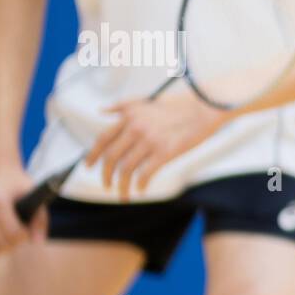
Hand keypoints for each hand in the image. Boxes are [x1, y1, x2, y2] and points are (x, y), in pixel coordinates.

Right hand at [0, 159, 43, 261]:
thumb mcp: (34, 195)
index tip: (29, 231)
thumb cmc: (18, 184)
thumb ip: (40, 219)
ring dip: (5, 248)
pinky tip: (0, 241)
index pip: (14, 233)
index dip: (26, 237)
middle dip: (17, 243)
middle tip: (23, 234)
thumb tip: (38, 242)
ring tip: (12, 237)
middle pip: (3, 244)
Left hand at [88, 86, 227, 200]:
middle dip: (105, 174)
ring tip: (123, 194)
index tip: (89, 166)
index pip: (103, 139)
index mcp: (129, 116)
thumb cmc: (179, 104)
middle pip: (111, 157)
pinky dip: (140, 185)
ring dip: (122, 185)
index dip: (93, 155)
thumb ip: (123, 106)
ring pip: (126, 169)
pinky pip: (145, 173)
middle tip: (106, 185)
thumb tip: (102, 111)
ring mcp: (150, 140)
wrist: (205, 107)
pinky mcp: (165, 152)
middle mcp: (136, 128)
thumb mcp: (146, 100)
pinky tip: (140, 189)